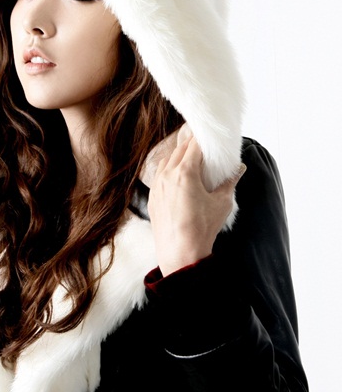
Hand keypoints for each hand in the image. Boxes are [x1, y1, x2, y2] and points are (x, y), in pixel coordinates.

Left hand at [148, 136, 244, 276]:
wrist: (179, 253)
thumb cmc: (201, 229)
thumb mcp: (222, 203)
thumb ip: (230, 182)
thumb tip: (239, 169)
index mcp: (185, 173)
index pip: (194, 145)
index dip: (203, 139)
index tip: (210, 137)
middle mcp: (167, 175)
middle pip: (179, 149)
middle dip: (192, 145)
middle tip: (203, 146)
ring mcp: (157, 185)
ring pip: (167, 160)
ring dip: (179, 156)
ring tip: (191, 160)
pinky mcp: (152, 196)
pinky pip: (159, 175)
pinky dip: (169, 169)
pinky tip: (177, 176)